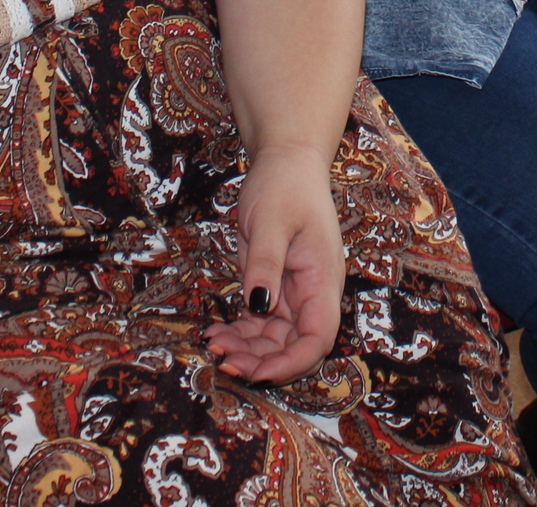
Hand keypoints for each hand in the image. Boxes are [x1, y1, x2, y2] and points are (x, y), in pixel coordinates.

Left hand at [204, 146, 344, 383]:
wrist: (285, 163)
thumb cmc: (284, 186)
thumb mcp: (270, 222)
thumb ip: (265, 264)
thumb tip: (259, 306)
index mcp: (322, 279)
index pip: (318, 337)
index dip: (292, 362)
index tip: (258, 372)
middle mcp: (313, 293)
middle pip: (295, 346)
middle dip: (263, 362)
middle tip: (223, 362)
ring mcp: (295, 293)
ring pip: (276, 339)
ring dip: (248, 351)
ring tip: (214, 347)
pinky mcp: (276, 287)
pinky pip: (261, 323)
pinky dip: (241, 333)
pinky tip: (217, 333)